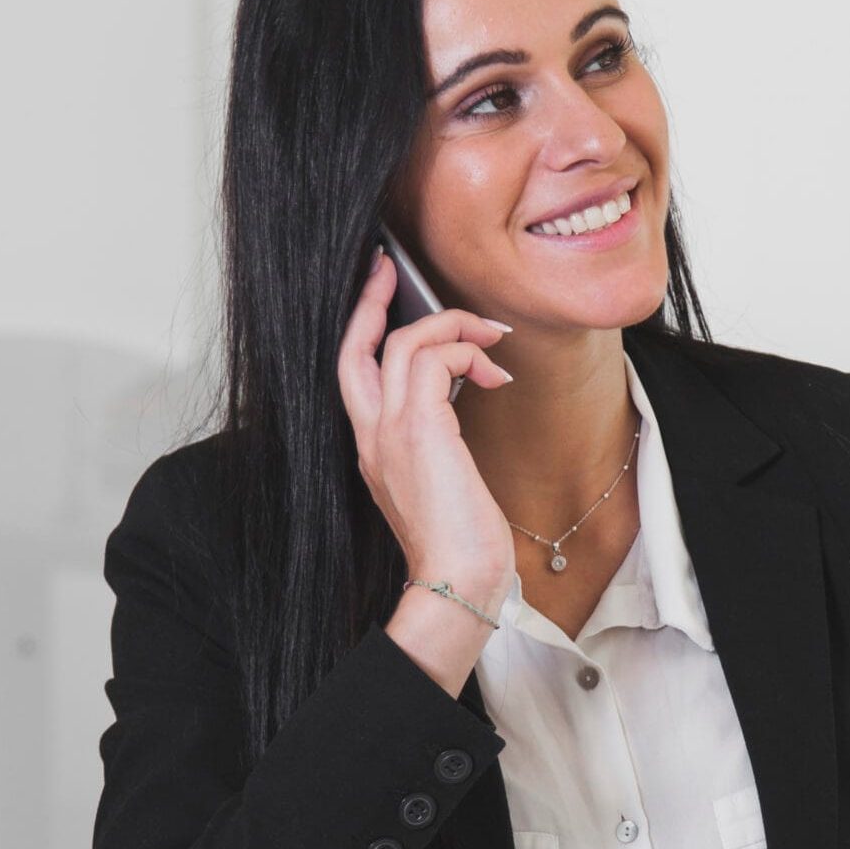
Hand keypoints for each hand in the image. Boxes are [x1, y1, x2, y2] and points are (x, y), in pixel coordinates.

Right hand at [337, 247, 516, 609]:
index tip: (381, 290)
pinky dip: (467, 352)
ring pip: (405, 342)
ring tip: (491, 338)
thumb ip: (438, 439)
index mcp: (373, 447)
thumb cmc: (459, 543)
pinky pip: (435, 358)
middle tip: (393, 267)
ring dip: (453, 326)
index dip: (363, 327)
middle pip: (355, 346)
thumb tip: (465, 393)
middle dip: (373, 299)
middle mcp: (371, 435)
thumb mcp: (441, 481)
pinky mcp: (418, 428)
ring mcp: (389, 431)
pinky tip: (496, 375)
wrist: (456, 581)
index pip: (354, 373)